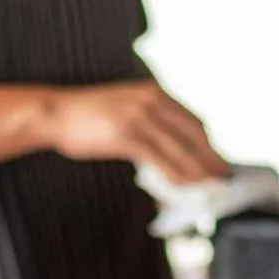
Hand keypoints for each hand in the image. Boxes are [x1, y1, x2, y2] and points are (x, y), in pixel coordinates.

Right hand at [46, 80, 228, 186]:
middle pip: (193, 134)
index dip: (208, 143)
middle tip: (224, 176)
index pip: (192, 120)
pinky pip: (160, 160)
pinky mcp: (126, 135)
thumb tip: (169, 144)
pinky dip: (177, 174)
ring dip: (199, 170)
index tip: (216, 159)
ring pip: (180, 149)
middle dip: (211, 158)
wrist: (55, 113)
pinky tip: (185, 185)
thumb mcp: (123, 106)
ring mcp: (139, 117)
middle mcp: (151, 101)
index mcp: (153, 92)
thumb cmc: (86, 115)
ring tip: (211, 186)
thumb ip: (148, 118)